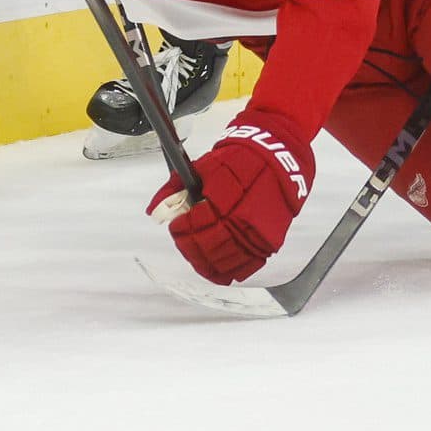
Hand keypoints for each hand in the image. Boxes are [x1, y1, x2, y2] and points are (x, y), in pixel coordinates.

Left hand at [148, 109, 313, 284]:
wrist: (277, 159)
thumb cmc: (239, 160)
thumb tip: (154, 211)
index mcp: (225, 196)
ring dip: (207, 263)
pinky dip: (230, 271)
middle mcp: (242, 216)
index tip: (176, 227)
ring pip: (226, 260)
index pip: (196, 224)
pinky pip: (247, 266)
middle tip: (184, 242)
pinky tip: (219, 269)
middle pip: (209, 246)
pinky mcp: (270, 241)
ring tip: (198, 257)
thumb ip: (175, 188)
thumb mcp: (204, 166)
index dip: (181, 229)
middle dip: (191, 248)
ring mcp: (258, 232)